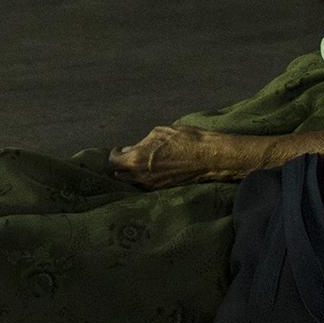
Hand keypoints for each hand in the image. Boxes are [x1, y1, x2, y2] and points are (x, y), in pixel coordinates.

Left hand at [109, 125, 242, 189]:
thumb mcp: (159, 133)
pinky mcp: (163, 189)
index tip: (118, 148)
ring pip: (132, 182)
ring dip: (131, 173)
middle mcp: (141, 176)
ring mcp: (152, 185)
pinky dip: (143, 179)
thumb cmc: (185, 140)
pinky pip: (145, 186)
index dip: (114, 153)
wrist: (209, 157)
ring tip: (138, 163)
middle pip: (120, 174)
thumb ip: (141, 142)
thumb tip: (131, 149)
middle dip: (121, 165)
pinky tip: (150, 169)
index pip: (114, 161)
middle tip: (126, 155)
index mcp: (136, 159)